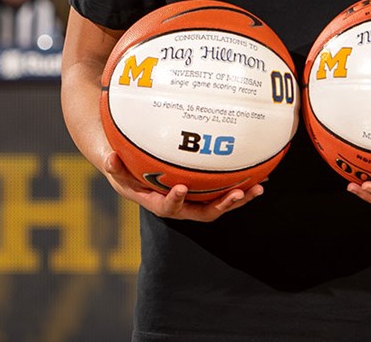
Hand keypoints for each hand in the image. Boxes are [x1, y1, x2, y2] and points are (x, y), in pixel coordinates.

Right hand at [101, 151, 262, 221]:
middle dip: (221, 206)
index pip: (166, 208)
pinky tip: (261, 175)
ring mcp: (193, 201)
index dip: (175, 201)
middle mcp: (179, 206)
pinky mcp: (204, 193)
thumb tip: (109, 159)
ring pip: (218, 205)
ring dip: (238, 199)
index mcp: (156, 202)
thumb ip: (111, 165)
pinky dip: (241, 186)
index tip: (182, 188)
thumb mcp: (112, 164)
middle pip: (202, 213)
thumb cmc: (122, 166)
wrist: (133, 170)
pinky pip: (223, 192)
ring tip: (257, 189)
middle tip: (237, 194)